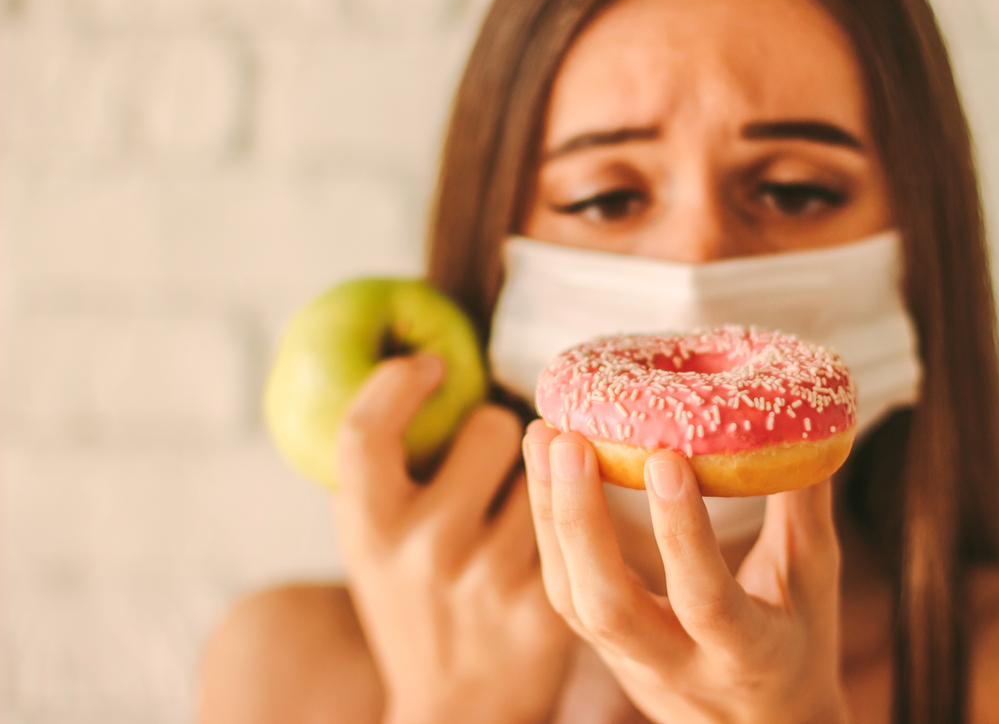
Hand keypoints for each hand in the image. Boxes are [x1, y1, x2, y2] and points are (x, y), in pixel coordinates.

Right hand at [333, 355, 572, 723]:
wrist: (455, 709)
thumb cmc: (413, 604)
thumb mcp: (372, 543)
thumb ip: (379, 470)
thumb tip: (406, 368)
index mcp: (368, 528)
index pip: (365, 432)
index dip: (398, 383)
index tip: (433, 365)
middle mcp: (424, 551)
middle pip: (491, 429)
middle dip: (504, 427)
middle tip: (500, 449)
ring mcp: (487, 579)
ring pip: (549, 468)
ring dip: (548, 470)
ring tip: (524, 505)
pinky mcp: (546, 605)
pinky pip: (577, 515)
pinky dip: (575, 510)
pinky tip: (567, 528)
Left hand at [523, 421, 851, 723]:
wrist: (763, 723)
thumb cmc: (799, 640)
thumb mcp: (816, 578)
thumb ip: (803, 503)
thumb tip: (805, 416)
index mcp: (747, 653)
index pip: (706, 599)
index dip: (682, 532)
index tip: (665, 456)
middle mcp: (679, 665)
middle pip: (611, 607)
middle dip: (582, 522)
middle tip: (569, 442)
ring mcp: (631, 660)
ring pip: (572, 598)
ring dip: (551, 514)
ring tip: (543, 435)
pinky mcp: (600, 646)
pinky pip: (561, 589)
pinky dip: (546, 525)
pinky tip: (542, 466)